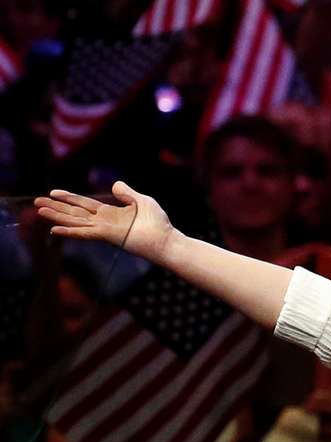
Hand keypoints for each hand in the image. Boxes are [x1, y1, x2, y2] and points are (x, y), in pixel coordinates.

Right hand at [35, 182, 176, 263]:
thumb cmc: (158, 223)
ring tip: (39, 211)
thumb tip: (114, 185)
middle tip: (37, 202)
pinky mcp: (107, 235)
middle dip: (56, 207)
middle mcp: (104, 222)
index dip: (69, 197)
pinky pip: (85, 233)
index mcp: (110, 213)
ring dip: (57, 216)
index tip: (53, 193)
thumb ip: (126, 193)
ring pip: (75, 221)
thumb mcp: (142, 200)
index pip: (84, 204)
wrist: (166, 240)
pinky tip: (54, 229)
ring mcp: (104, 229)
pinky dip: (70, 231)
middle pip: (75, 212)